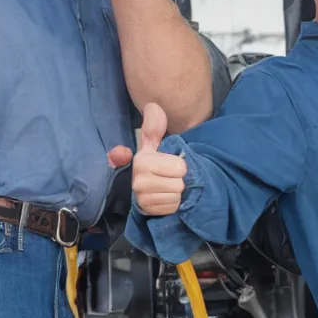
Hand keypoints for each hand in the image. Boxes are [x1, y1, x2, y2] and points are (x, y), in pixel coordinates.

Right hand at [108, 102, 186, 216]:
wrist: (153, 183)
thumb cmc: (157, 159)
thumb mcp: (155, 140)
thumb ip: (154, 125)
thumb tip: (153, 106)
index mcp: (141, 160)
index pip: (179, 167)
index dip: (178, 165)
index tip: (177, 167)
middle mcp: (137, 180)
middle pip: (179, 182)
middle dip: (180, 178)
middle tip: (172, 175)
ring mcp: (141, 198)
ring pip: (176, 194)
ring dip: (177, 191)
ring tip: (169, 184)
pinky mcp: (147, 211)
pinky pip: (172, 206)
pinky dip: (173, 203)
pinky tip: (166, 196)